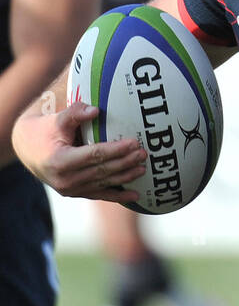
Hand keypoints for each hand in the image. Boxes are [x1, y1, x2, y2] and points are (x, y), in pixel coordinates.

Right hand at [12, 102, 144, 203]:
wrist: (27, 149)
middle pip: (102, 170)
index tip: (134, 143)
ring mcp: (70, 189)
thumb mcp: (57, 120)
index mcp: (59, 161)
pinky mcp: (74, 193)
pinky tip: (135, 196)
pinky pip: (99, 195)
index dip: (116, 149)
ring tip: (143, 168)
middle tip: (144, 154)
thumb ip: (75, 113)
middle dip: (125, 162)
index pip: (94, 155)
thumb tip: (96, 110)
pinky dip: (118, 196)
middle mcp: (64, 179)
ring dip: (125, 177)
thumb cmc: (44, 130)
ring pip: (103, 183)